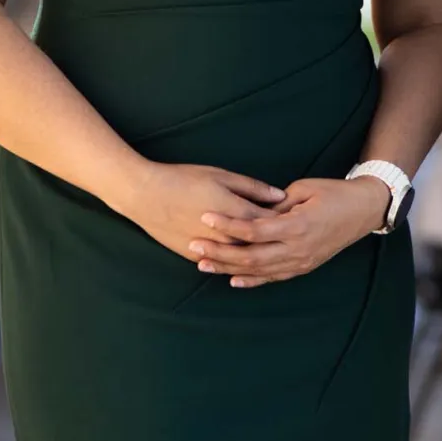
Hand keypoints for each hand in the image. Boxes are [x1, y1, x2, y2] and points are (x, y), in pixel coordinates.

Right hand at [114, 160, 285, 262]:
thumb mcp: (222, 176)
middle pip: (259, 244)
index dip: (284, 221)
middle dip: (274, 241)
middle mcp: (225, 236)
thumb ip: (252, 188)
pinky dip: (235, 264)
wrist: (146, 196)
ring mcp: (210, 249)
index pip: (270, 222)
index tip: (296, 217)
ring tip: (271, 251)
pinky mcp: (194, 256)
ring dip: (256, 256)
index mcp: (236, 212)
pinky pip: (221, 265)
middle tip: (289, 237)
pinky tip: (246, 263)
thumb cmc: (184, 179)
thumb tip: (280, 196)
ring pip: (240, 260)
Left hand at [188, 176, 390, 287]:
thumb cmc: (335, 193)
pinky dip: (251, 280)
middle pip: (250, 256)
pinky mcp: (303, 267)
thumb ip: (277, 203)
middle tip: (193, 245)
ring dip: (228, 268)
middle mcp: (297, 249)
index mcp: (297, 226)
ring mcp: (300, 262)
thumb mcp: (305, 189)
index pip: (253, 229)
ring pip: (258, 270)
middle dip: (219, 252)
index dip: (227, 225)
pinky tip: (232, 279)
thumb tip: (253, 210)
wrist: (364, 211)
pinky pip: (272, 277)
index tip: (205, 217)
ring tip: (203, 263)